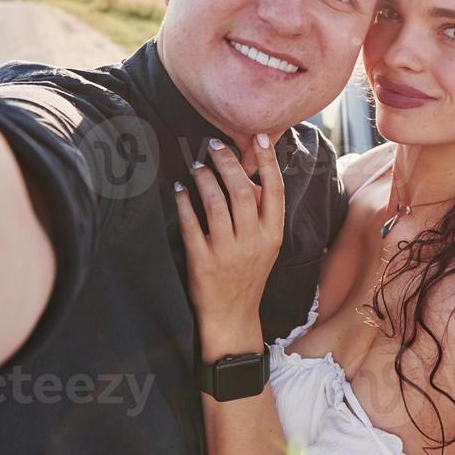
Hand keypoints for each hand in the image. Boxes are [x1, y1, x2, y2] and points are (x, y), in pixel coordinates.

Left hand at [173, 135, 283, 357]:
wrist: (232, 317)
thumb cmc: (248, 275)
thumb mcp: (266, 246)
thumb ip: (261, 215)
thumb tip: (247, 177)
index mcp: (273, 235)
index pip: (275, 190)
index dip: (268, 161)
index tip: (259, 137)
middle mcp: (253, 242)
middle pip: (241, 190)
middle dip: (227, 162)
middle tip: (214, 146)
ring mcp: (228, 252)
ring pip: (215, 203)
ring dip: (204, 178)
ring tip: (197, 165)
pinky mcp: (203, 262)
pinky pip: (191, 224)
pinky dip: (184, 202)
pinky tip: (179, 189)